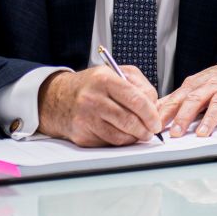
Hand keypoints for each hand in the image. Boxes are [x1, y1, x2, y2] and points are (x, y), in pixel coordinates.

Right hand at [39, 65, 161, 146]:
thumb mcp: (115, 73)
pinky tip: (123, 134)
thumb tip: (154, 106)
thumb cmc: (91, 86)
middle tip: (152, 130)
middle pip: (129, 120)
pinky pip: (109, 142)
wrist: (58, 98)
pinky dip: (121, 140)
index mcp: (104, 79)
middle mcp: (92, 98)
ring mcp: (85, 118)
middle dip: (146, 129)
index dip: (151, 114)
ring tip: (140, 132)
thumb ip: (139, 85)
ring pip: (120, 135)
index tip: (157, 121)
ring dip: (135, 137)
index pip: (136, 99)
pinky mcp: (82, 135)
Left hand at [158, 56, 216, 137]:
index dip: (165, 112)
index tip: (155, 126)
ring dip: (210, 119)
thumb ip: (176, 98)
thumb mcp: (195, 86)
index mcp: (195, 86)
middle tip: (176, 133)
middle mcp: (211, 86)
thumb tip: (153, 110)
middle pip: (195, 100)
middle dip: (184, 116)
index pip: (177, 99)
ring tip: (202, 133)